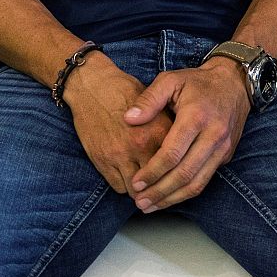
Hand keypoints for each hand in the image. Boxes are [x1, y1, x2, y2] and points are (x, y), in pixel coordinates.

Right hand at [64, 54, 172, 195]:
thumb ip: (169, 128)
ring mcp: (119, 155)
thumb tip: (184, 147)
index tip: (178, 176)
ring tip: (144, 187)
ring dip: (141, 190)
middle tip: (161, 188)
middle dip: (160, 188)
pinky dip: (125, 186)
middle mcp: (140, 146)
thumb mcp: (155, 103)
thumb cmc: (125, 91)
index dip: (178, 173)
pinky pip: (118, 186)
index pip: (176, 165)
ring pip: (136, 190)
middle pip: (158, 183)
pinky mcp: (102, 160)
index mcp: (159, 131)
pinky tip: (128, 178)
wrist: (92, 85)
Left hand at [123, 58, 249, 211]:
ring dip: (172, 198)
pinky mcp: (226, 155)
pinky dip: (185, 192)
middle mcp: (213, 135)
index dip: (152, 171)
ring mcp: (222, 148)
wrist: (233, 83)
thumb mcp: (170, 80)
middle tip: (140, 202)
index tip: (136, 182)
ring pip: (197, 183)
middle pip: (185, 174)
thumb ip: (149, 99)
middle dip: (160, 192)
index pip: (172, 153)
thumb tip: (129, 119)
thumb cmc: (197, 82)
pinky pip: (205, 180)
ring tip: (150, 206)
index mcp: (196, 116)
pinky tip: (169, 197)